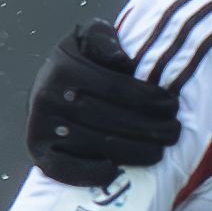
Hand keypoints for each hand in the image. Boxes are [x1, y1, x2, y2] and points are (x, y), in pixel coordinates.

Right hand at [27, 22, 180, 186]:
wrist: (48, 89)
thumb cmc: (81, 61)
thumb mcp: (88, 38)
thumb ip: (102, 38)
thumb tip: (121, 59)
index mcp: (64, 67)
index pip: (115, 88)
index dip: (148, 98)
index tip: (172, 105)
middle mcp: (48, 97)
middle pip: (109, 119)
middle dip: (149, 127)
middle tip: (174, 132)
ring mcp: (41, 126)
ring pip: (95, 144)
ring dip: (134, 151)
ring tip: (159, 151)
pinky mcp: (38, 151)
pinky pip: (62, 168)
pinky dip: (88, 172)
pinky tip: (113, 172)